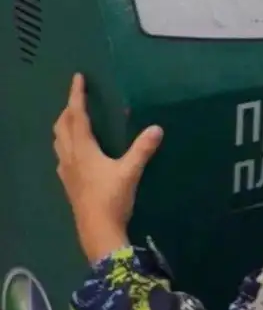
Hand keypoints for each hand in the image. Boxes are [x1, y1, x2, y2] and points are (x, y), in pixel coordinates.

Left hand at [53, 74, 163, 262]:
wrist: (97, 231)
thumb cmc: (112, 199)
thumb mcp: (130, 172)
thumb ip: (142, 149)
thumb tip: (157, 128)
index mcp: (83, 149)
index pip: (77, 115)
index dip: (76, 95)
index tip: (77, 78)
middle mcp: (70, 156)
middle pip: (62, 126)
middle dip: (68, 109)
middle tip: (77, 98)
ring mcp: (67, 171)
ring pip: (58, 141)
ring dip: (63, 126)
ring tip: (72, 120)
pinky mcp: (68, 184)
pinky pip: (61, 156)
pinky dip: (65, 145)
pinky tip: (73, 152)